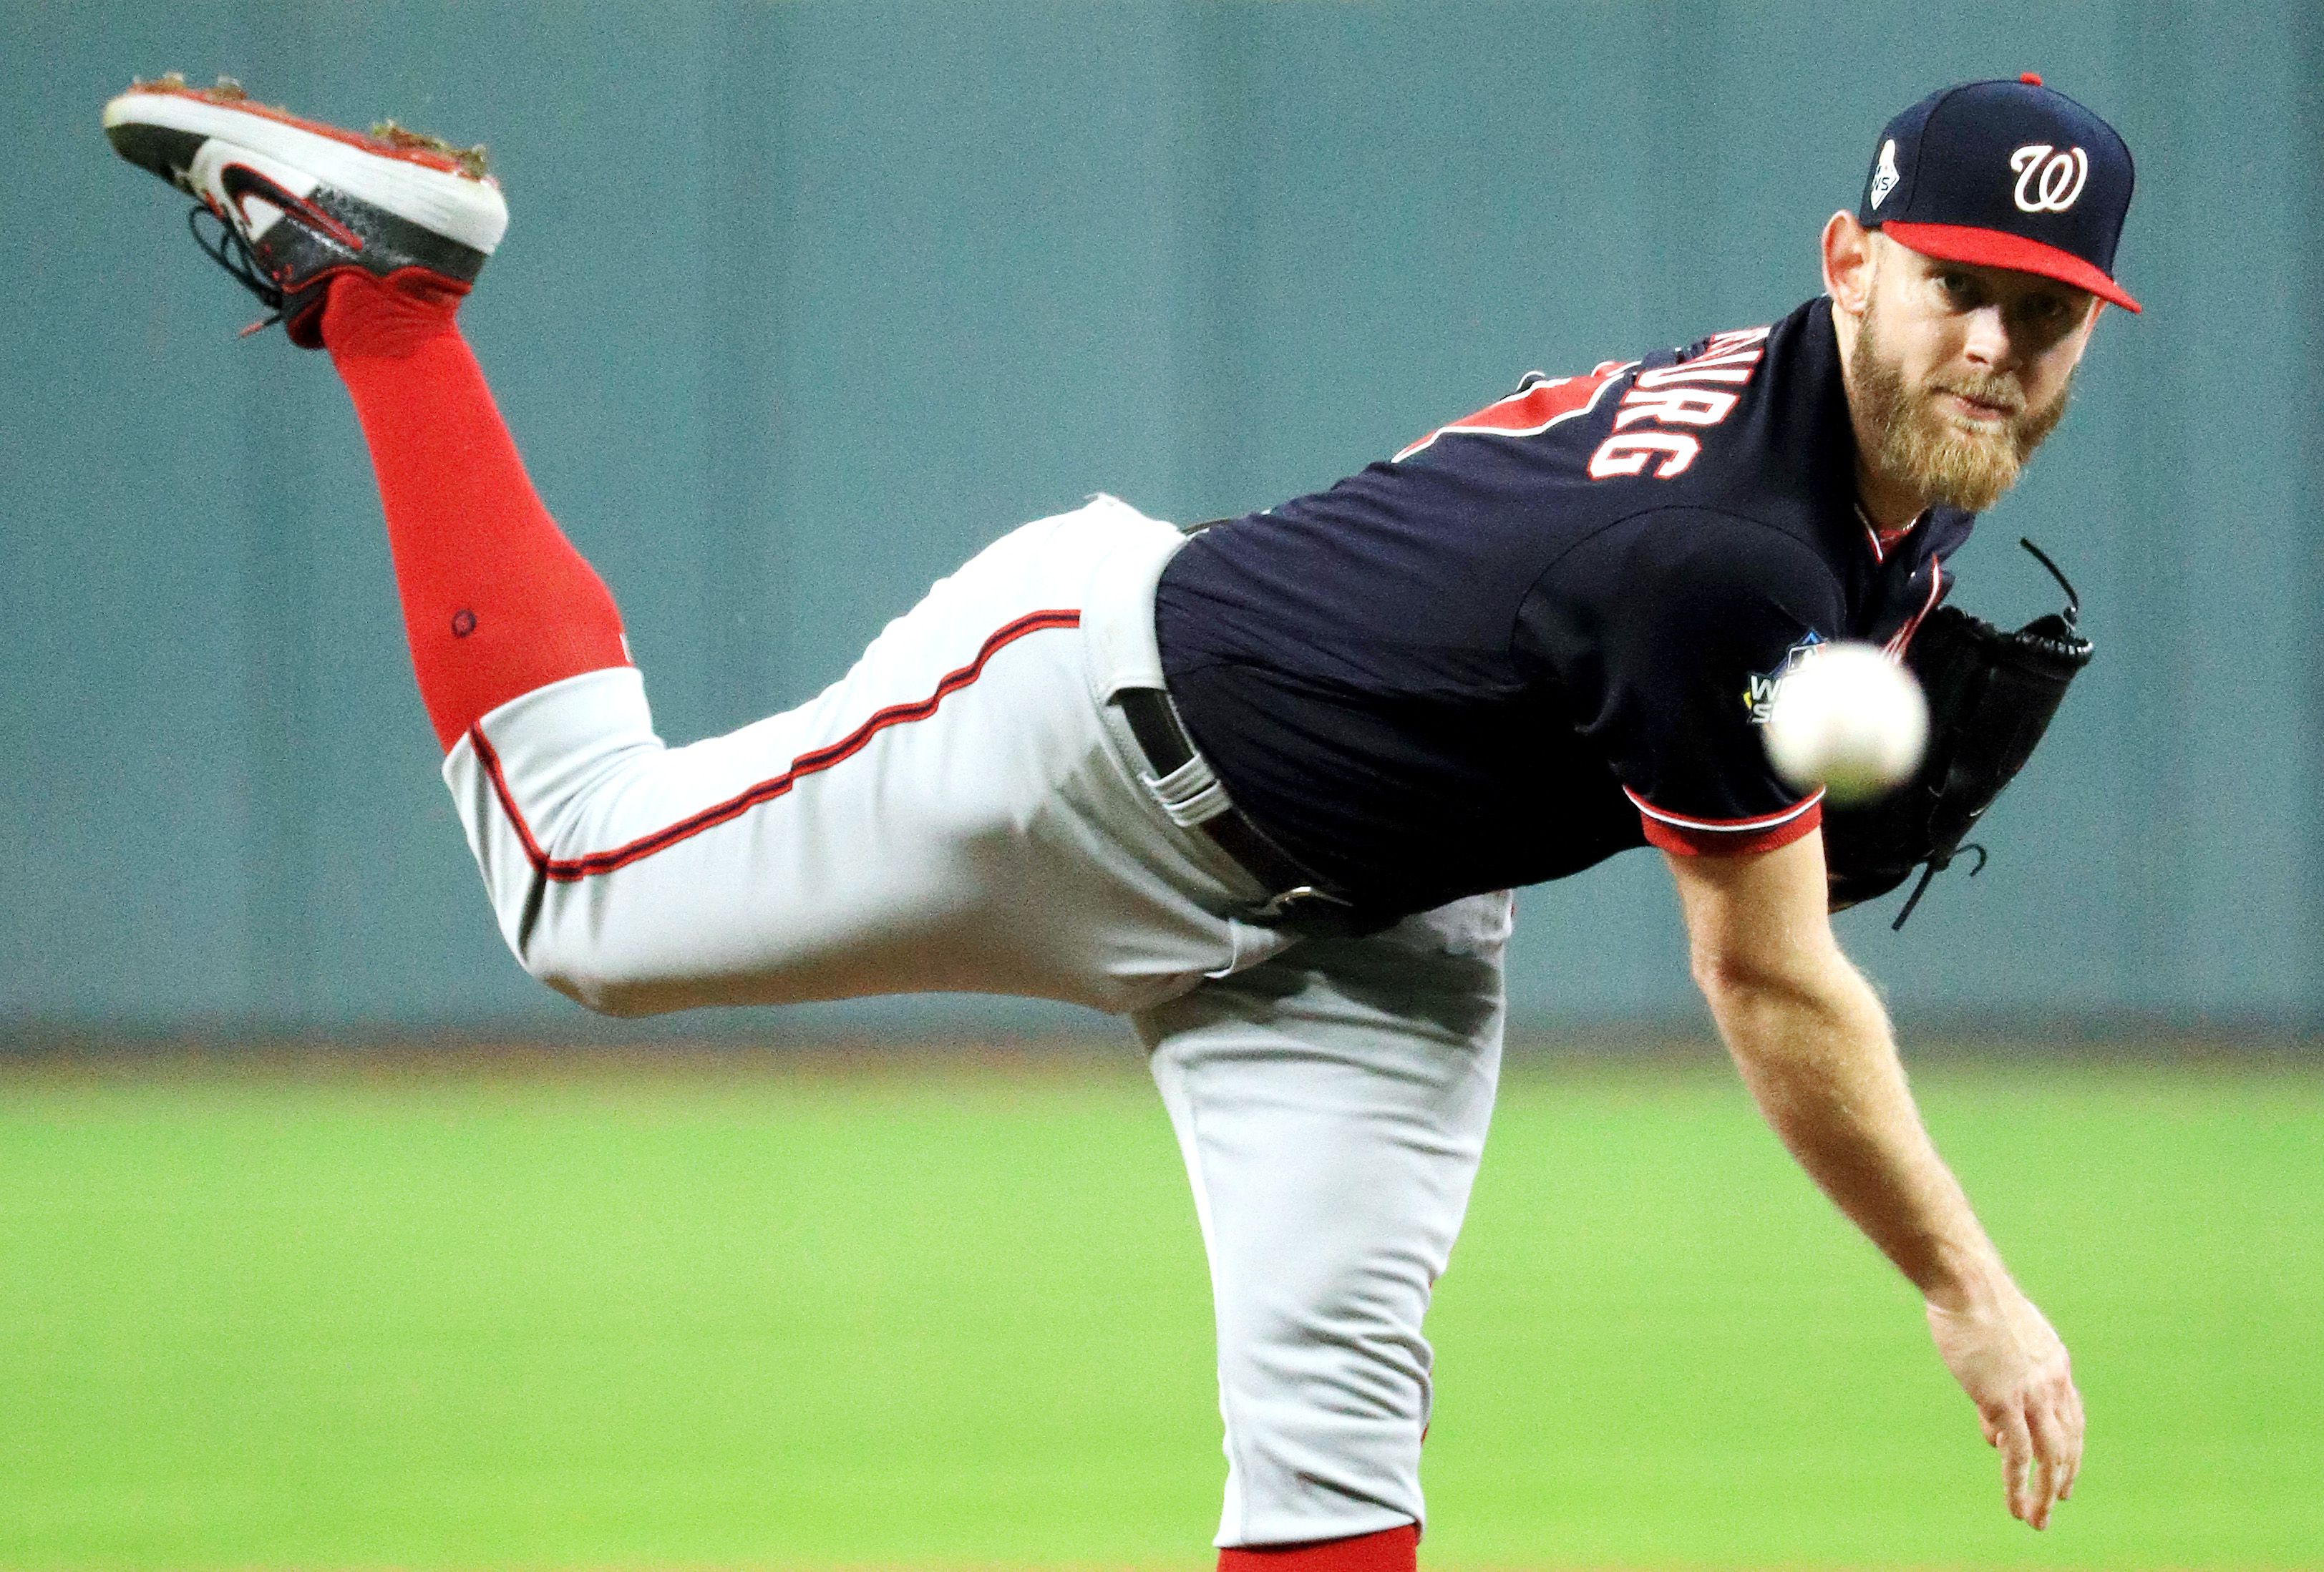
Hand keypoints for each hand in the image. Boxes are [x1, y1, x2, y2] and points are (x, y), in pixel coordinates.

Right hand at [1926, 1284, 2083, 1527]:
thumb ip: (2000, 1388)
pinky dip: (2020, 1486)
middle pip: (2068, 1442)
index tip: (2064, 1470)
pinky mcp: (2005, 1401)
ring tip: (2038, 1520)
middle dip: (2064, 1478)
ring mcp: (2032, 1394)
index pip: (2072, 1416)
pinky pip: (2018, 1456)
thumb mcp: (1996, 1345)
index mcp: (2054, 1362)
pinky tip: (2017, 1508)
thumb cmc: (1971, 1299)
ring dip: (2046, 1494)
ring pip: (2051, 1457)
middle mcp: (2053, 1382)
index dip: (2070, 1447)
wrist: (1967, 1281)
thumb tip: (1993, 1430)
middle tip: (2058, 1504)